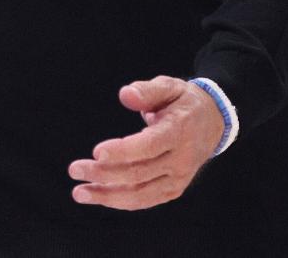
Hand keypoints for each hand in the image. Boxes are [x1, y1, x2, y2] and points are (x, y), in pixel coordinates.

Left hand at [69, 77, 223, 209]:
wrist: (213, 122)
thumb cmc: (183, 102)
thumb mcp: (169, 86)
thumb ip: (147, 91)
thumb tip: (125, 95)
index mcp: (179, 131)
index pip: (150, 145)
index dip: (123, 151)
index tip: (97, 151)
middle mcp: (181, 159)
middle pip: (139, 173)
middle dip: (103, 173)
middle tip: (75, 169)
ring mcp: (179, 178)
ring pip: (140, 194)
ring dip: (107, 195)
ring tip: (80, 192)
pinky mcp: (174, 190)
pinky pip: (144, 200)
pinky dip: (120, 201)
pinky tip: (99, 196)